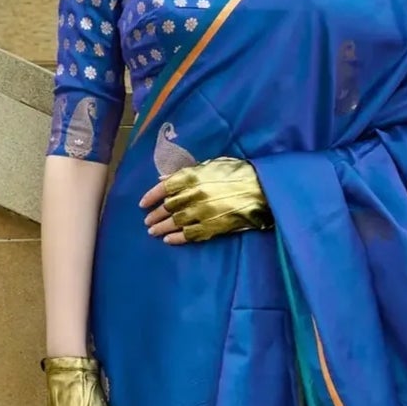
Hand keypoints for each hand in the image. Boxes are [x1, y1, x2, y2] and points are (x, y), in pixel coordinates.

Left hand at [139, 156, 273, 243]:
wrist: (264, 189)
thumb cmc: (238, 173)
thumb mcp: (212, 165)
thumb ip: (187, 172)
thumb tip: (164, 179)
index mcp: (193, 176)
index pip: (164, 187)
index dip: (151, 196)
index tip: (142, 204)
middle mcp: (195, 194)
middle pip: (168, 207)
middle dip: (155, 215)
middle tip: (147, 221)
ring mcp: (204, 212)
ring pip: (176, 222)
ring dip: (162, 228)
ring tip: (153, 232)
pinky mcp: (214, 226)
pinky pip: (191, 234)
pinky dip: (178, 238)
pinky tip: (169, 240)